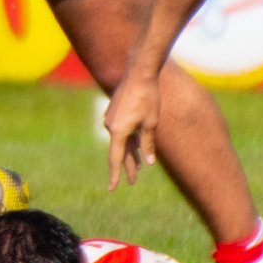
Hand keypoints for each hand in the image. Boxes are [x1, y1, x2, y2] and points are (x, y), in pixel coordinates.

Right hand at [103, 73, 159, 189]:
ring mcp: (111, 118)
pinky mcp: (114, 111)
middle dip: (128, 166)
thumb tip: (148, 163)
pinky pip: (120, 131)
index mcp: (118, 131)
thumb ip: (148, 144)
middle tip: (134, 181)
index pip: (115, 158)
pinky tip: (136, 145)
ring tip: (139, 166)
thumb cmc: (148, 99)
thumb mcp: (151, 124)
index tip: (112, 188)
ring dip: (130, 153)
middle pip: (119, 151)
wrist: (139, 74)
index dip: (115, 175)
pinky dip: (129, 140)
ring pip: (120, 141)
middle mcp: (110, 126)